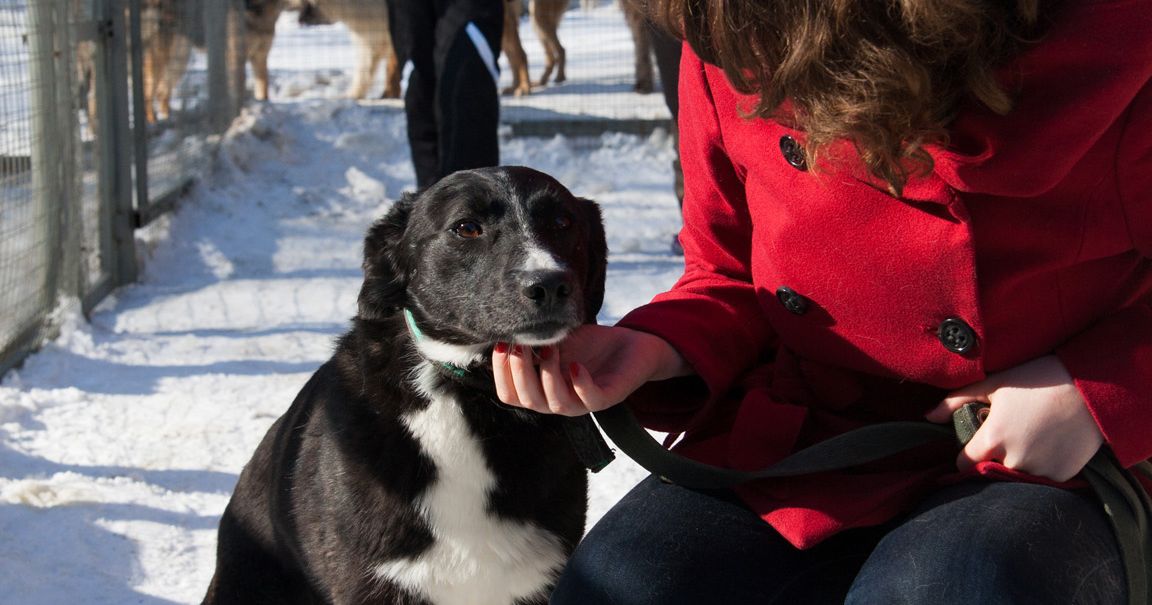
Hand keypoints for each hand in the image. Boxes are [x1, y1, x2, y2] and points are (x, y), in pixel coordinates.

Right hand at [492, 324, 690, 415]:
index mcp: (542, 390)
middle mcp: (559, 400)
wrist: (631, 344)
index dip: (501, 373)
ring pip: (556, 404)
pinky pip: (590, 399)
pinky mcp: (607, 397)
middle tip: (520, 346)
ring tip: (549, 348)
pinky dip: (580, 383)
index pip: (510, 394)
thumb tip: (503, 336)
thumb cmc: (590, 345)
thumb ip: (532, 343)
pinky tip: (575, 364)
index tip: (501, 345)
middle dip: (519, 372)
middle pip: (528, 400)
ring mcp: (583, 401)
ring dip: (547, 376)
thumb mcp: (555, 340)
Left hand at [926, 355, 1103, 481]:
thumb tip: (928, 415)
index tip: (973, 447)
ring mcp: (1039, 470)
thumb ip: (956, 401)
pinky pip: (1040, 481)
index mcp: (993, 438)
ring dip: (1013, 467)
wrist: (1092, 389)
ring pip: (1013, 479)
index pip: (964, 464)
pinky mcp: (1061, 476)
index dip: (965, 456)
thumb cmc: (1038, 381)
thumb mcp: (994, 384)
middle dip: (989, 461)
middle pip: (988, 472)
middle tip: (1002, 442)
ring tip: (1025, 443)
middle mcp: (1014, 460)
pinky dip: (1038, 470)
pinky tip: (1045, 449)